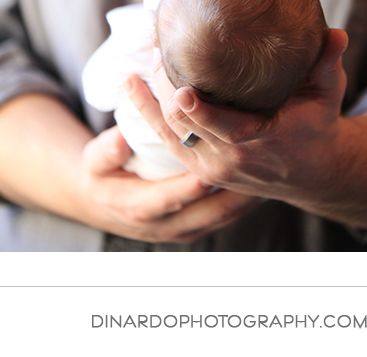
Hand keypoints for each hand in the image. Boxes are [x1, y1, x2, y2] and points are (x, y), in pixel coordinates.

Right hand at [77, 123, 261, 242]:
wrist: (100, 202)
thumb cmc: (100, 174)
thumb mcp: (94, 160)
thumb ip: (107, 150)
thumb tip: (121, 137)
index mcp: (140, 207)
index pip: (172, 197)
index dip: (194, 184)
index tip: (216, 168)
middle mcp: (165, 224)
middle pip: (207, 214)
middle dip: (234, 195)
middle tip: (262, 174)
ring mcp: (181, 229)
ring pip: (220, 218)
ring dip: (245, 201)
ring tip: (272, 178)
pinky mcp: (193, 226)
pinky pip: (222, 218)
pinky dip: (241, 204)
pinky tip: (262, 186)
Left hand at [126, 29, 349, 209]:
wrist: (311, 171)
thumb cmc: (316, 125)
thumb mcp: (327, 95)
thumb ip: (327, 63)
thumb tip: (337, 33)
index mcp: (258, 140)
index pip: (221, 127)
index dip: (197, 109)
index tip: (180, 86)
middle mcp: (229, 158)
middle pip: (184, 127)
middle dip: (164, 91)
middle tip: (154, 51)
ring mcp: (210, 167)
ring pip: (167, 136)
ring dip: (147, 103)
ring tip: (133, 70)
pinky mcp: (199, 167)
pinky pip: (167, 142)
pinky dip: (148, 117)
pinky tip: (133, 90)